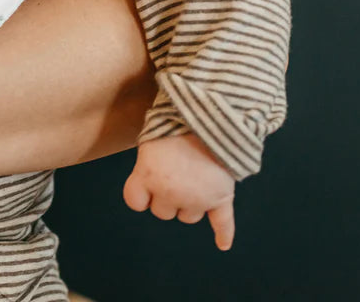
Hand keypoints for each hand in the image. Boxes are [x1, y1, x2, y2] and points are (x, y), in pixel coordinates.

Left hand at [123, 134, 235, 250]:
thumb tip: (146, 179)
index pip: (135, 202)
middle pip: (163, 212)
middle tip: (176, 172)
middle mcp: (170, 192)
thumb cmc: (176, 123)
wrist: (210, 115)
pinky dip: (224, 234)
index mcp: (147, 176)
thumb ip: (146, 165)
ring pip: (189, 216)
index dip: (141, 193)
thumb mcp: (150, 139)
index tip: (147, 183)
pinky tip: (222, 244)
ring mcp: (197, 198)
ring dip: (190, 204)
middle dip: (166, 197)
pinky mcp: (221, 197)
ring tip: (195, 177)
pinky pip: (222, 223)